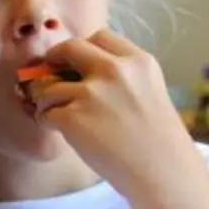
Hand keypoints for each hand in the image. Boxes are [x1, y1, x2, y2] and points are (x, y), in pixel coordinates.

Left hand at [32, 29, 195, 198]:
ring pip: (48, 84)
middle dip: (53, 60)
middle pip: (69, 48)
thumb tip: (76, 70)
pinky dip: (46, 120)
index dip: (81, 49)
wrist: (164, 171)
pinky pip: (44, 112)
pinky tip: (59, 130)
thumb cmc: (157, 140)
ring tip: (57, 114)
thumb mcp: (149, 91)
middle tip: (48, 76)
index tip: (74, 63)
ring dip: (45, 99)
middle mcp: (115, 71)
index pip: (99, 36)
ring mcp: (92, 93)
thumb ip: (121, 77)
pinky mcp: (73, 117)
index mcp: (138, 62)